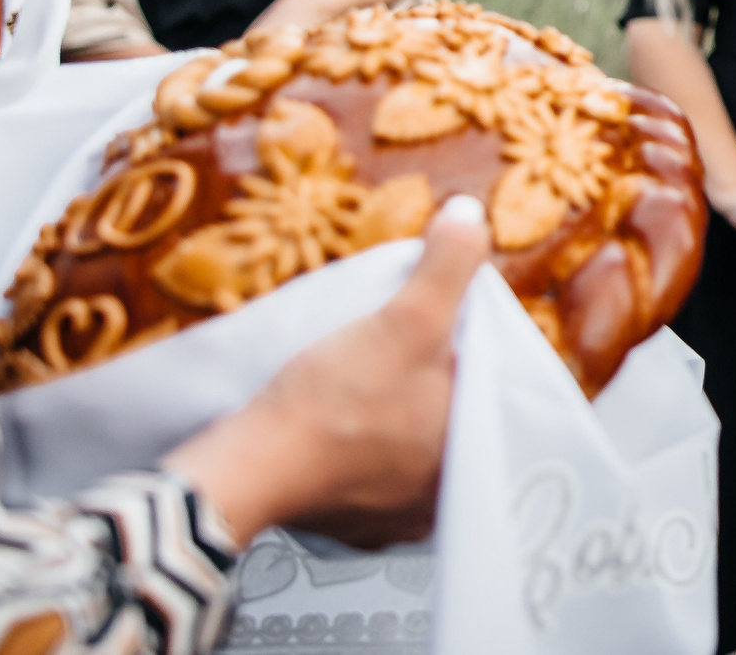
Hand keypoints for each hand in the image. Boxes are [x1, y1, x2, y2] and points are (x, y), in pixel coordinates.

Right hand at [163, 194, 491, 548]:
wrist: (245, 469)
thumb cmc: (337, 398)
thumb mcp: (409, 318)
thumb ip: (449, 264)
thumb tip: (472, 212)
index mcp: (472, 457)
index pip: (490, 392)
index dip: (470, 350)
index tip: (443, 325)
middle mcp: (441, 501)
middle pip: (448, 419)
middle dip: (432, 383)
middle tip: (405, 347)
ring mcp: (391, 518)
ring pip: (406, 448)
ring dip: (394, 417)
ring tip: (373, 378)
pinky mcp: (346, 523)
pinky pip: (365, 475)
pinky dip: (357, 446)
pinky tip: (341, 418)